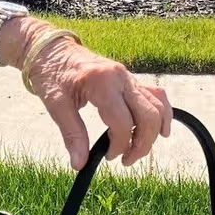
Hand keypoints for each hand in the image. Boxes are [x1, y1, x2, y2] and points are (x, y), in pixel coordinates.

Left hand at [27, 36, 171, 169]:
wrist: (52, 49)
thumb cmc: (51, 74)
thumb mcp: (55, 105)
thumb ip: (72, 135)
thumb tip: (79, 164)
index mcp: (102, 83)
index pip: (123, 122)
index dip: (119, 145)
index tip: (108, 157)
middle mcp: (121, 78)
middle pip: (148, 116)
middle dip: (142, 144)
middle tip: (126, 160)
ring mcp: (129, 77)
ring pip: (157, 106)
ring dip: (153, 132)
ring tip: (137, 150)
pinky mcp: (130, 79)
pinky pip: (156, 96)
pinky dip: (162, 114)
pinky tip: (161, 131)